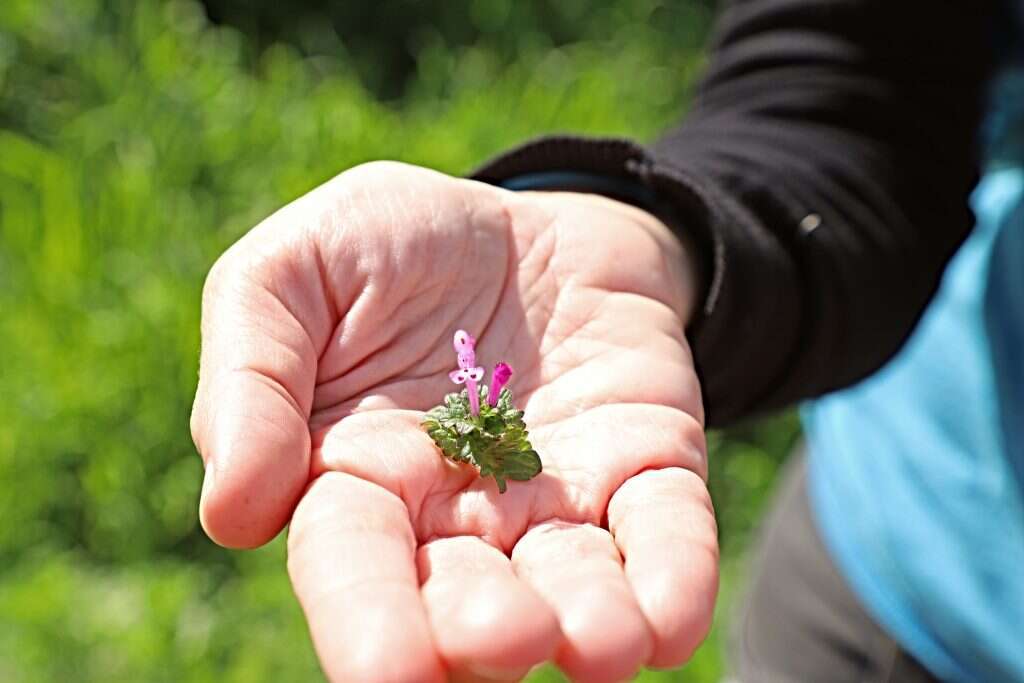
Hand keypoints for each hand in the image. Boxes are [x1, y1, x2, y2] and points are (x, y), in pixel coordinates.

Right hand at [190, 162, 717, 682]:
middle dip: (486, 634)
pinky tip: (670, 621)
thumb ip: (252, 375)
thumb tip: (236, 512)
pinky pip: (664, 528)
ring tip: (601, 642)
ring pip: (576, 585)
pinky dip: (673, 578)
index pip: (351, 568)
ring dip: (592, 624)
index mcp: (357, 480)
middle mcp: (460, 515)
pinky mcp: (644, 462)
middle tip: (508, 638)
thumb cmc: (393, 249)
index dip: (366, 621)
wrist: (526, 220)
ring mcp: (558, 495)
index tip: (388, 672)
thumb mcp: (293, 271)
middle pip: (468, 600)